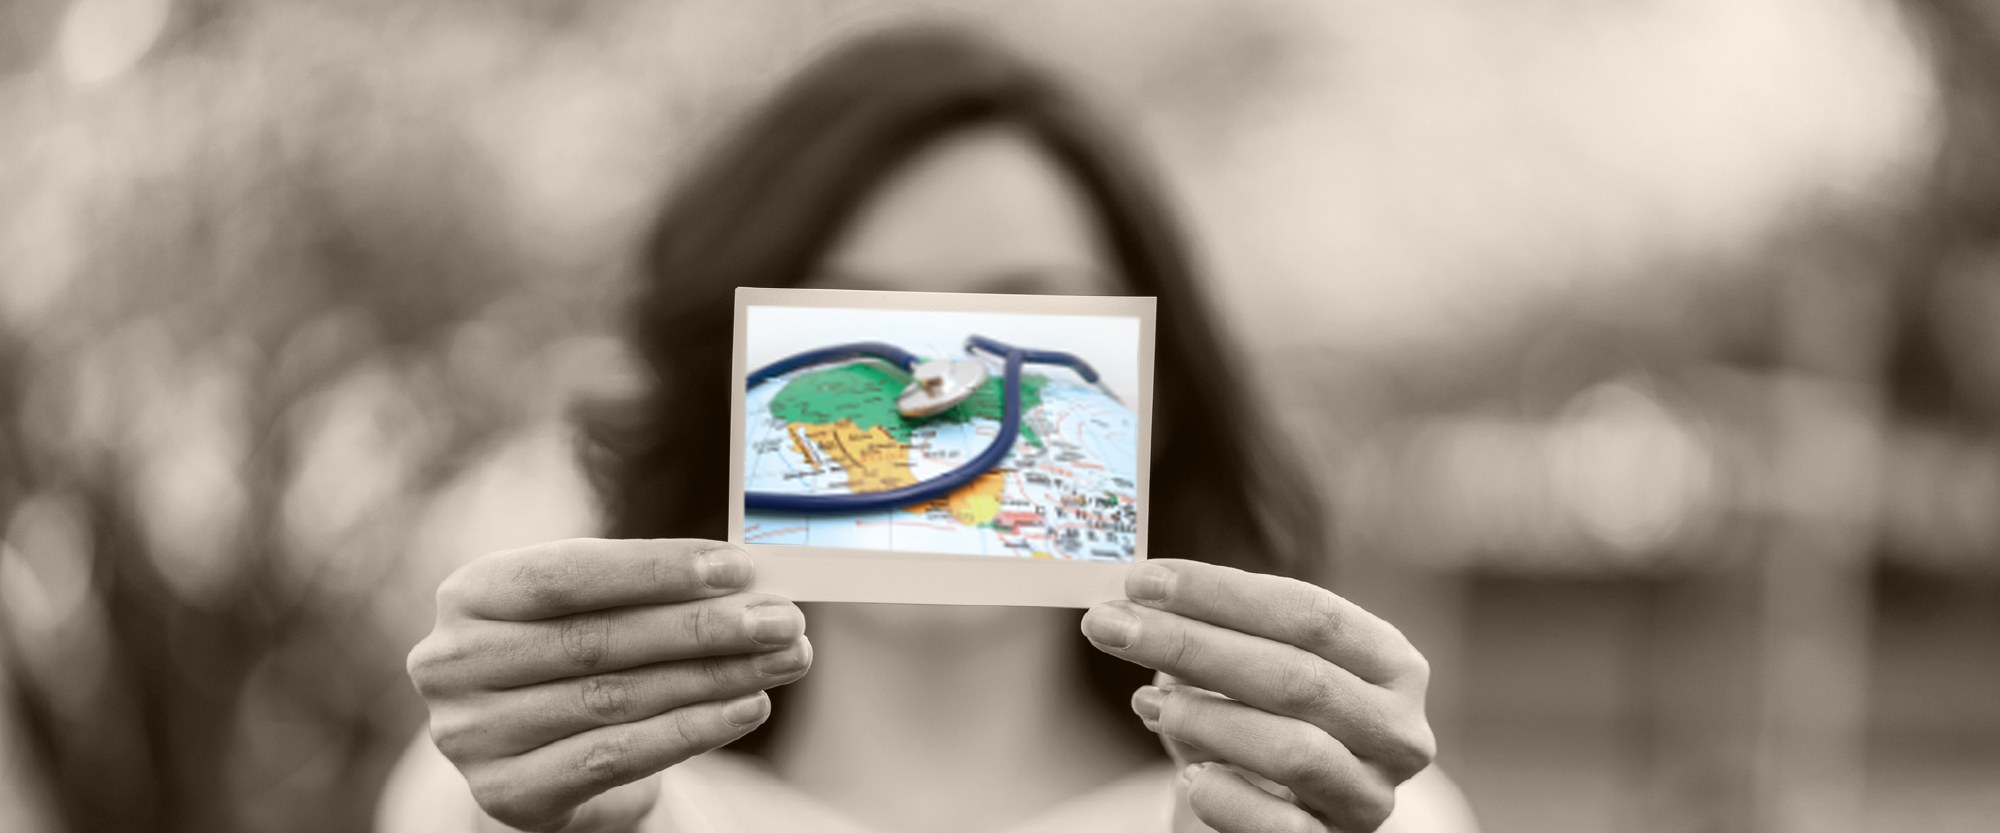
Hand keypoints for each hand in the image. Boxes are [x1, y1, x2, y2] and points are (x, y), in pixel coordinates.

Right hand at [406, 539, 810, 831]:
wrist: (542, 755)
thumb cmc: (580, 660)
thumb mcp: (598, 611)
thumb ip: (652, 592)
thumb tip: (747, 584)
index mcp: (470, 594)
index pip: (566, 574)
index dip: (656, 570)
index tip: (738, 568)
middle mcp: (453, 663)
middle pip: (598, 640)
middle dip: (703, 628)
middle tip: (781, 620)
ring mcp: (472, 734)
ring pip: (613, 699)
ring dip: (713, 678)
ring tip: (782, 661)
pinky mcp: (505, 793)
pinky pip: (613, 758)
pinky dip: (690, 731)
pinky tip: (746, 708)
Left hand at [1081, 559, 1433, 832]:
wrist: (1272, 811)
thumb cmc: (1260, 719)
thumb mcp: (1245, 667)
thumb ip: (1208, 629)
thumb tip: (1132, 604)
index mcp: (1391, 664)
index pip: (1312, 614)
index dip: (1222, 594)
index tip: (1144, 581)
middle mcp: (1397, 730)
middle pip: (1297, 676)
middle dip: (1192, 645)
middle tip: (1111, 625)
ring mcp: (1370, 796)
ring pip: (1294, 750)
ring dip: (1207, 718)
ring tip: (1148, 701)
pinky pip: (1281, 827)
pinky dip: (1227, 797)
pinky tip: (1188, 776)